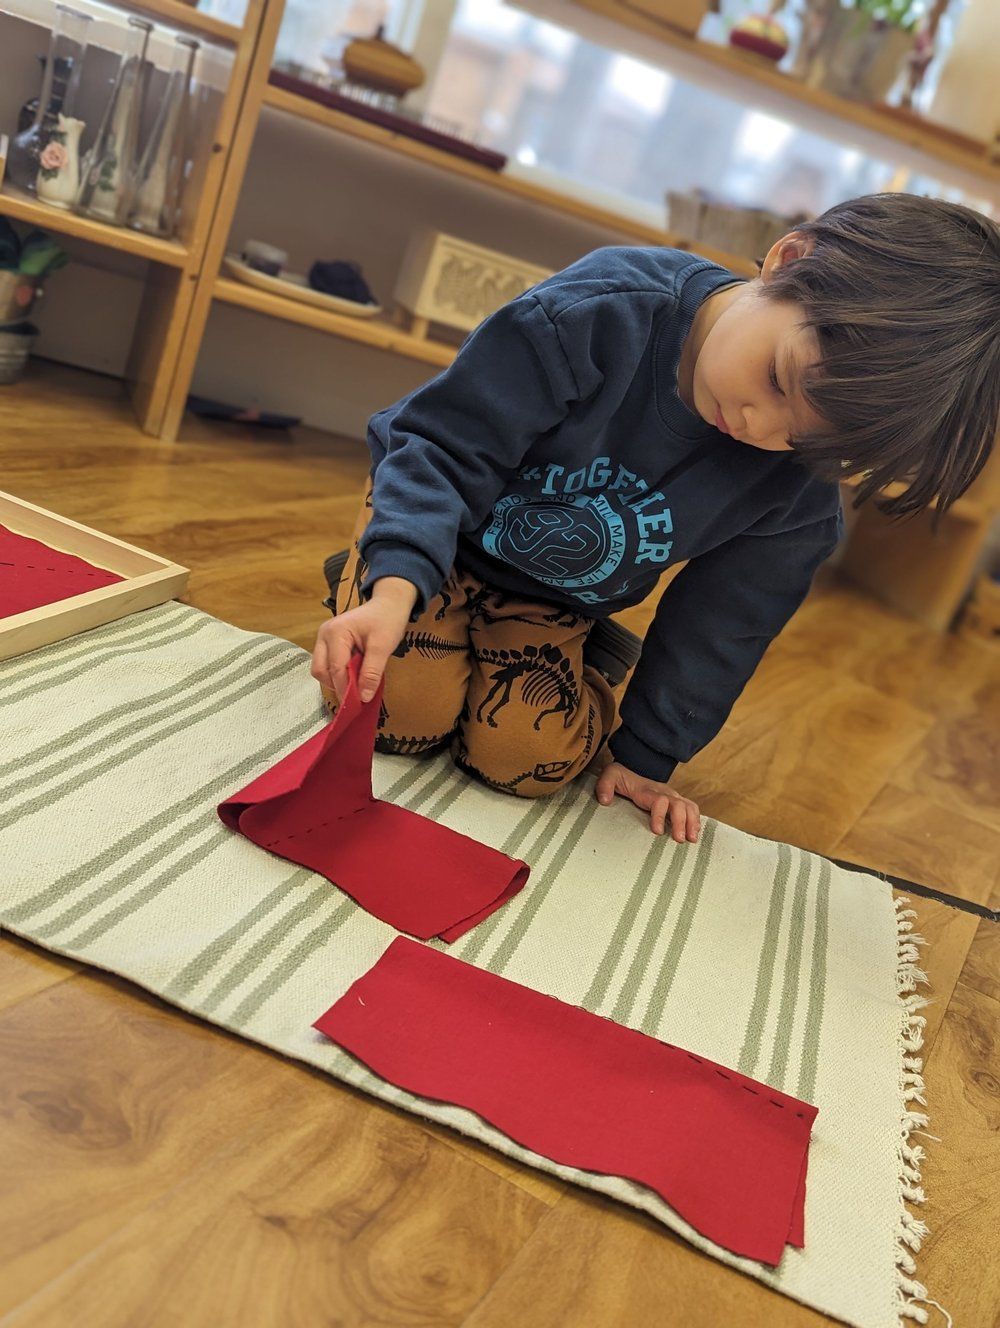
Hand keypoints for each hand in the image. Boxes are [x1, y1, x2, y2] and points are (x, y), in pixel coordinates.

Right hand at [311, 576, 417, 703]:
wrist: (388, 605)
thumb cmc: (387, 621)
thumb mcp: (383, 647)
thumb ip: (372, 672)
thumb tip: (364, 697)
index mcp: (335, 632)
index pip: (335, 668)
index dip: (345, 688)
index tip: (358, 705)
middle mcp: (323, 635)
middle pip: (320, 670)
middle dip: (337, 685)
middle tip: (358, 695)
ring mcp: (323, 639)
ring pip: (321, 670)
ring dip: (337, 681)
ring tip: (358, 682)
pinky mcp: (327, 643)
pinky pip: (327, 665)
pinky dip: (339, 674)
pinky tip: (354, 675)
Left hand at [594, 761, 700, 841]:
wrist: (632, 766)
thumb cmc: (621, 776)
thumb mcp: (609, 776)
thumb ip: (605, 786)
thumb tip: (605, 800)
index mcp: (648, 790)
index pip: (660, 801)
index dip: (660, 816)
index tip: (657, 831)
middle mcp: (664, 792)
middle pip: (679, 805)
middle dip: (681, 822)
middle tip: (679, 840)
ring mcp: (672, 796)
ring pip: (688, 806)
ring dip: (692, 822)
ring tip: (692, 839)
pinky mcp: (676, 800)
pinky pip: (691, 808)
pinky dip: (695, 820)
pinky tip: (695, 833)